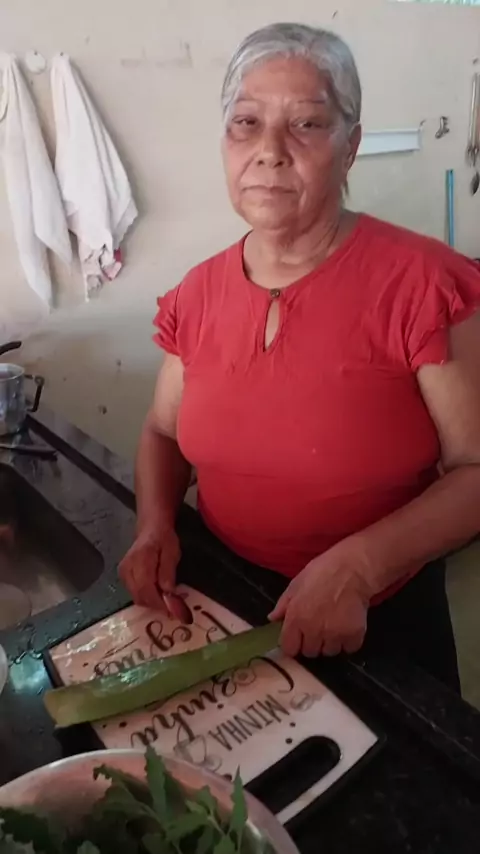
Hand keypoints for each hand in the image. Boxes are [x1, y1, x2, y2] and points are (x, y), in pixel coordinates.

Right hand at [119, 526, 180, 612]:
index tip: (172, 610)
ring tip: (167, 600)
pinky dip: (146, 597)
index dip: (158, 602)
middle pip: (139, 596)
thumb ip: (168, 572)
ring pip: (136, 597)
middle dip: (157, 605)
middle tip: (173, 607)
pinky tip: (157, 593)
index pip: (146, 588)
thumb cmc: (163, 539)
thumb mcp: (172, 552)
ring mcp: (123, 572)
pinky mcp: (123, 576)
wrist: (150, 529)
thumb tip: (168, 593)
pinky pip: (134, 593)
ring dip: (152, 602)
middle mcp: (128, 567)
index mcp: (140, 559)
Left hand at [269, 540, 371, 657]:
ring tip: (335, 627)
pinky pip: (349, 648)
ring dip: (330, 643)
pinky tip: (348, 628)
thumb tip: (272, 619)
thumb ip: (283, 604)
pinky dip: (348, 641)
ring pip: (329, 652)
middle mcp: (313, 631)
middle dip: (312, 642)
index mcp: (296, 618)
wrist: (353, 569)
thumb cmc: (322, 572)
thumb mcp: (296, 584)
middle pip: (310, 652)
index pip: (289, 648)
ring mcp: (334, 635)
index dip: (293, 643)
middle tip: (319, 628)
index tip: (298, 637)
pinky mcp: (354, 635)